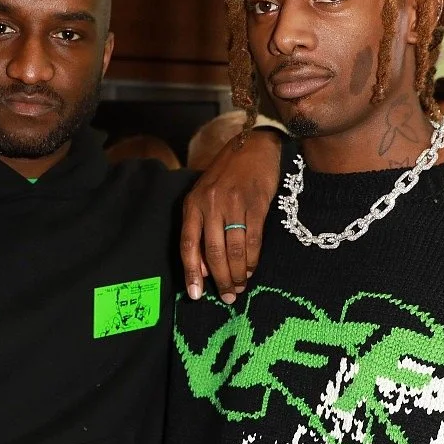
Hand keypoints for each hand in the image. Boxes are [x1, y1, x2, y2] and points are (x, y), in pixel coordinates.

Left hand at [181, 128, 280, 302]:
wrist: (253, 147)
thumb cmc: (226, 175)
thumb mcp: (205, 197)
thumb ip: (200, 229)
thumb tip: (200, 269)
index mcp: (193, 204)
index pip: (188, 244)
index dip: (191, 272)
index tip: (195, 295)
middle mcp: (210, 204)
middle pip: (212, 252)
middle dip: (220, 279)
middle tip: (227, 297)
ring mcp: (233, 204)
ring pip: (233, 249)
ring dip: (237, 274)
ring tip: (239, 287)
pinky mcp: (256, 204)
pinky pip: (253, 240)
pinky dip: (252, 260)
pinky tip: (251, 270)